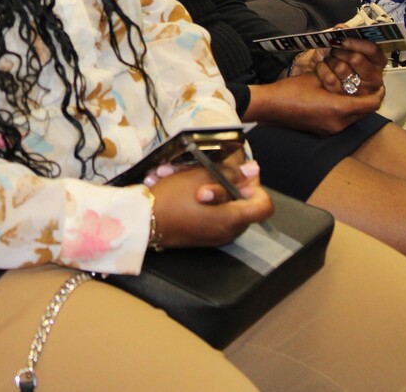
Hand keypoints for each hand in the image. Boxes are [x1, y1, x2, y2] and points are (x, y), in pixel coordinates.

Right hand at [150, 160, 272, 247]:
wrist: (141, 222)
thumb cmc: (172, 197)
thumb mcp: (201, 176)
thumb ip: (231, 173)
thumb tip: (253, 171)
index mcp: (233, 219)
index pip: (264, 206)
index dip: (256, 187)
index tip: (240, 175)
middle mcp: (228, 232)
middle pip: (241, 204)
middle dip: (224, 182)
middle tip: (201, 169)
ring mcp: (214, 237)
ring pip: (222, 207)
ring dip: (205, 187)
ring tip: (179, 174)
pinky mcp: (201, 237)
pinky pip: (208, 215)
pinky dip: (198, 200)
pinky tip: (176, 186)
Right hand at [250, 73, 381, 134]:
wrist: (269, 107)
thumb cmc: (290, 90)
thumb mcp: (317, 77)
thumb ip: (337, 77)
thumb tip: (349, 73)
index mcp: (338, 109)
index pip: (371, 104)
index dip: (378, 94)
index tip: (380, 85)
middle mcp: (338, 123)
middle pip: (364, 112)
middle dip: (367, 99)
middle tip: (366, 85)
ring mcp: (331, 130)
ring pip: (354, 117)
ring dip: (355, 105)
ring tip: (349, 91)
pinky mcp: (323, 131)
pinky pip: (342, 121)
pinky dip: (344, 110)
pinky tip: (335, 99)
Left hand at [313, 37, 386, 95]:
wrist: (316, 77)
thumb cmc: (334, 59)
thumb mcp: (340, 45)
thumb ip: (344, 34)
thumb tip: (342, 27)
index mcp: (377, 61)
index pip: (372, 49)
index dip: (356, 42)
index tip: (341, 39)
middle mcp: (374, 77)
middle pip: (356, 59)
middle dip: (340, 52)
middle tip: (332, 50)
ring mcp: (361, 90)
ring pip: (342, 68)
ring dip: (330, 60)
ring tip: (327, 60)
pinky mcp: (346, 100)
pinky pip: (330, 79)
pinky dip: (321, 70)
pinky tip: (321, 68)